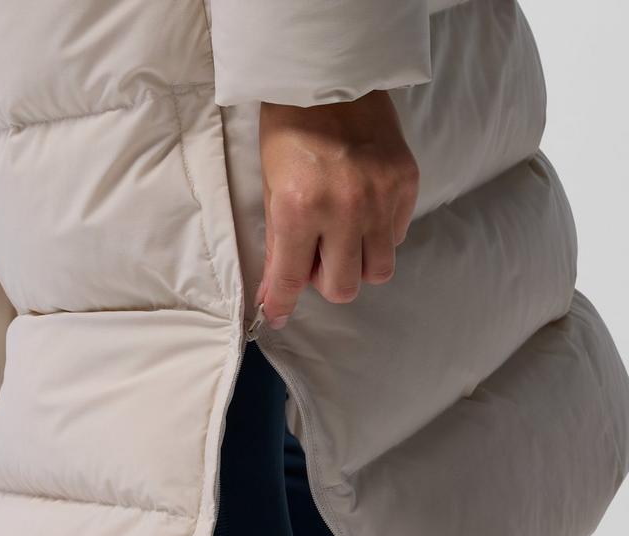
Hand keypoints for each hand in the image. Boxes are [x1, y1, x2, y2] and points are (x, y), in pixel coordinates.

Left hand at [257, 90, 418, 328]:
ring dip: (359, 264)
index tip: (278, 315)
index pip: (292, 278)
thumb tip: (278, 292)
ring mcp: (380, 198)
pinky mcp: (406, 184)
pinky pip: (397, 235)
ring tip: (346, 237)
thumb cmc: (291, 130)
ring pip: (378, 270)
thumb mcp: (273, 188)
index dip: (283, 303)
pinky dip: (379, 234)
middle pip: (345, 288)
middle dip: (328, 282)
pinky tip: (365, 209)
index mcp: (299, 208)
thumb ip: (279, 244)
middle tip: (319, 259)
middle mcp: (343, 209)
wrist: (331, 76)